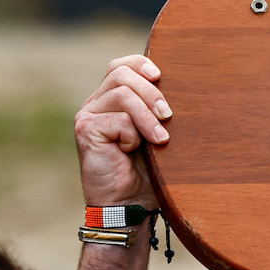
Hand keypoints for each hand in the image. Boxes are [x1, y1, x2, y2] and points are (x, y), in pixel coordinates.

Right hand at [77, 55, 170, 207]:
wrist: (129, 205)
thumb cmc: (148, 174)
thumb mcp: (157, 136)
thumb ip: (158, 111)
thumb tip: (184, 87)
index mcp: (112, 101)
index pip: (120, 66)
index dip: (140, 64)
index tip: (160, 75)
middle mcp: (96, 104)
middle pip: (122, 74)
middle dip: (151, 91)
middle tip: (168, 116)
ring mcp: (88, 116)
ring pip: (122, 93)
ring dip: (147, 114)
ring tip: (160, 139)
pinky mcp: (86, 130)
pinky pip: (119, 119)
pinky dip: (134, 134)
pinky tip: (131, 151)